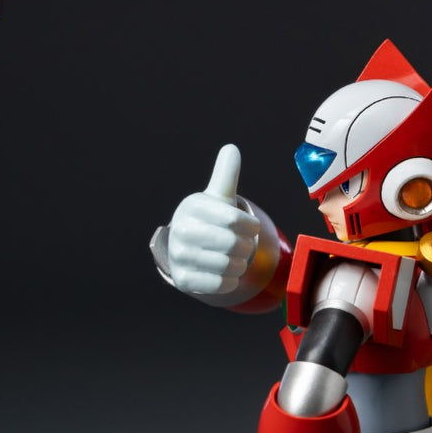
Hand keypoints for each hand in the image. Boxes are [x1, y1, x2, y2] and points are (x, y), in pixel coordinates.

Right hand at [167, 145, 260, 295]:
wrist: (187, 249)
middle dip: (246, 247)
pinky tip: (225, 272)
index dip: (251, 227)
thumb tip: (231, 148)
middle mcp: (182, 231)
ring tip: (234, 258)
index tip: (251, 229)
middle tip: (243, 246)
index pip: (235, 220)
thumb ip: (226, 175)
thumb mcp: (217, 198)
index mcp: (193, 207)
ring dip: (240, 265)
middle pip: (234, 244)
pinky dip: (231, 280)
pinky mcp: (184, 280)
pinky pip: (222, 284)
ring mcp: (180, 257)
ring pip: (230, 266)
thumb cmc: (209, 220)